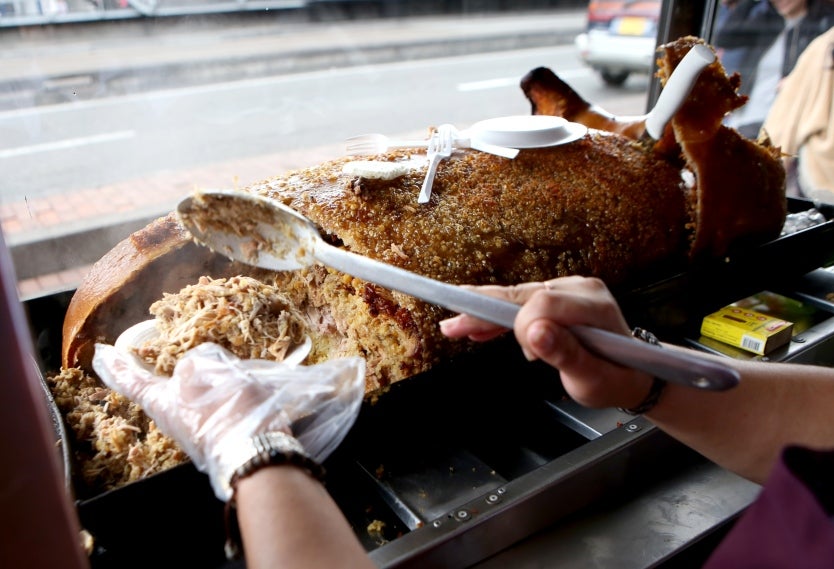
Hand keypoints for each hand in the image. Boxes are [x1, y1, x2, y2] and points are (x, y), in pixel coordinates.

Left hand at [93, 342, 364, 499]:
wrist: (255, 450)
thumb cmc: (227, 409)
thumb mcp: (210, 371)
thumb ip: (196, 365)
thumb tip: (193, 373)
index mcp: (163, 401)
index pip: (132, 379)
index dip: (117, 366)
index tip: (101, 353)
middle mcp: (172, 417)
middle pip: (162, 389)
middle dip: (161, 372)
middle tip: (161, 354)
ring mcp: (194, 428)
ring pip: (189, 397)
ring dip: (195, 382)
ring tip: (211, 368)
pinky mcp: (216, 434)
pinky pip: (212, 405)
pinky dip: (219, 392)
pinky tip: (236, 387)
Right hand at [440, 276, 654, 409]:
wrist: (634, 372)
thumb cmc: (616, 378)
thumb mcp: (594, 379)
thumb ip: (566, 354)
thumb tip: (533, 332)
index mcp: (594, 305)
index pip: (544, 302)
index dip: (525, 324)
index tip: (525, 352)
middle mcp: (581, 288)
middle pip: (523, 294)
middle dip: (485, 311)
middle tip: (452, 325)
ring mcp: (568, 289)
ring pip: (517, 298)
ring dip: (487, 314)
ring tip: (456, 327)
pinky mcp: (557, 295)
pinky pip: (522, 302)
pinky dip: (500, 316)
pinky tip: (477, 327)